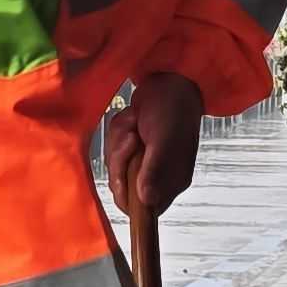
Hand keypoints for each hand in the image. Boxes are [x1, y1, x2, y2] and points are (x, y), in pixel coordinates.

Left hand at [102, 70, 205, 217]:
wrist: (169, 78)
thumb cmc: (172, 109)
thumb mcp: (164, 140)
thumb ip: (155, 170)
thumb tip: (146, 201)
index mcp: (172, 181)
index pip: (145, 209)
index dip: (129, 195)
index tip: (125, 172)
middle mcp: (159, 175)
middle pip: (124, 186)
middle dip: (122, 159)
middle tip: (133, 137)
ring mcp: (145, 160)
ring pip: (116, 164)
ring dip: (119, 141)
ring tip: (135, 123)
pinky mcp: (135, 145)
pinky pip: (114, 147)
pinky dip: (118, 131)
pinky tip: (132, 118)